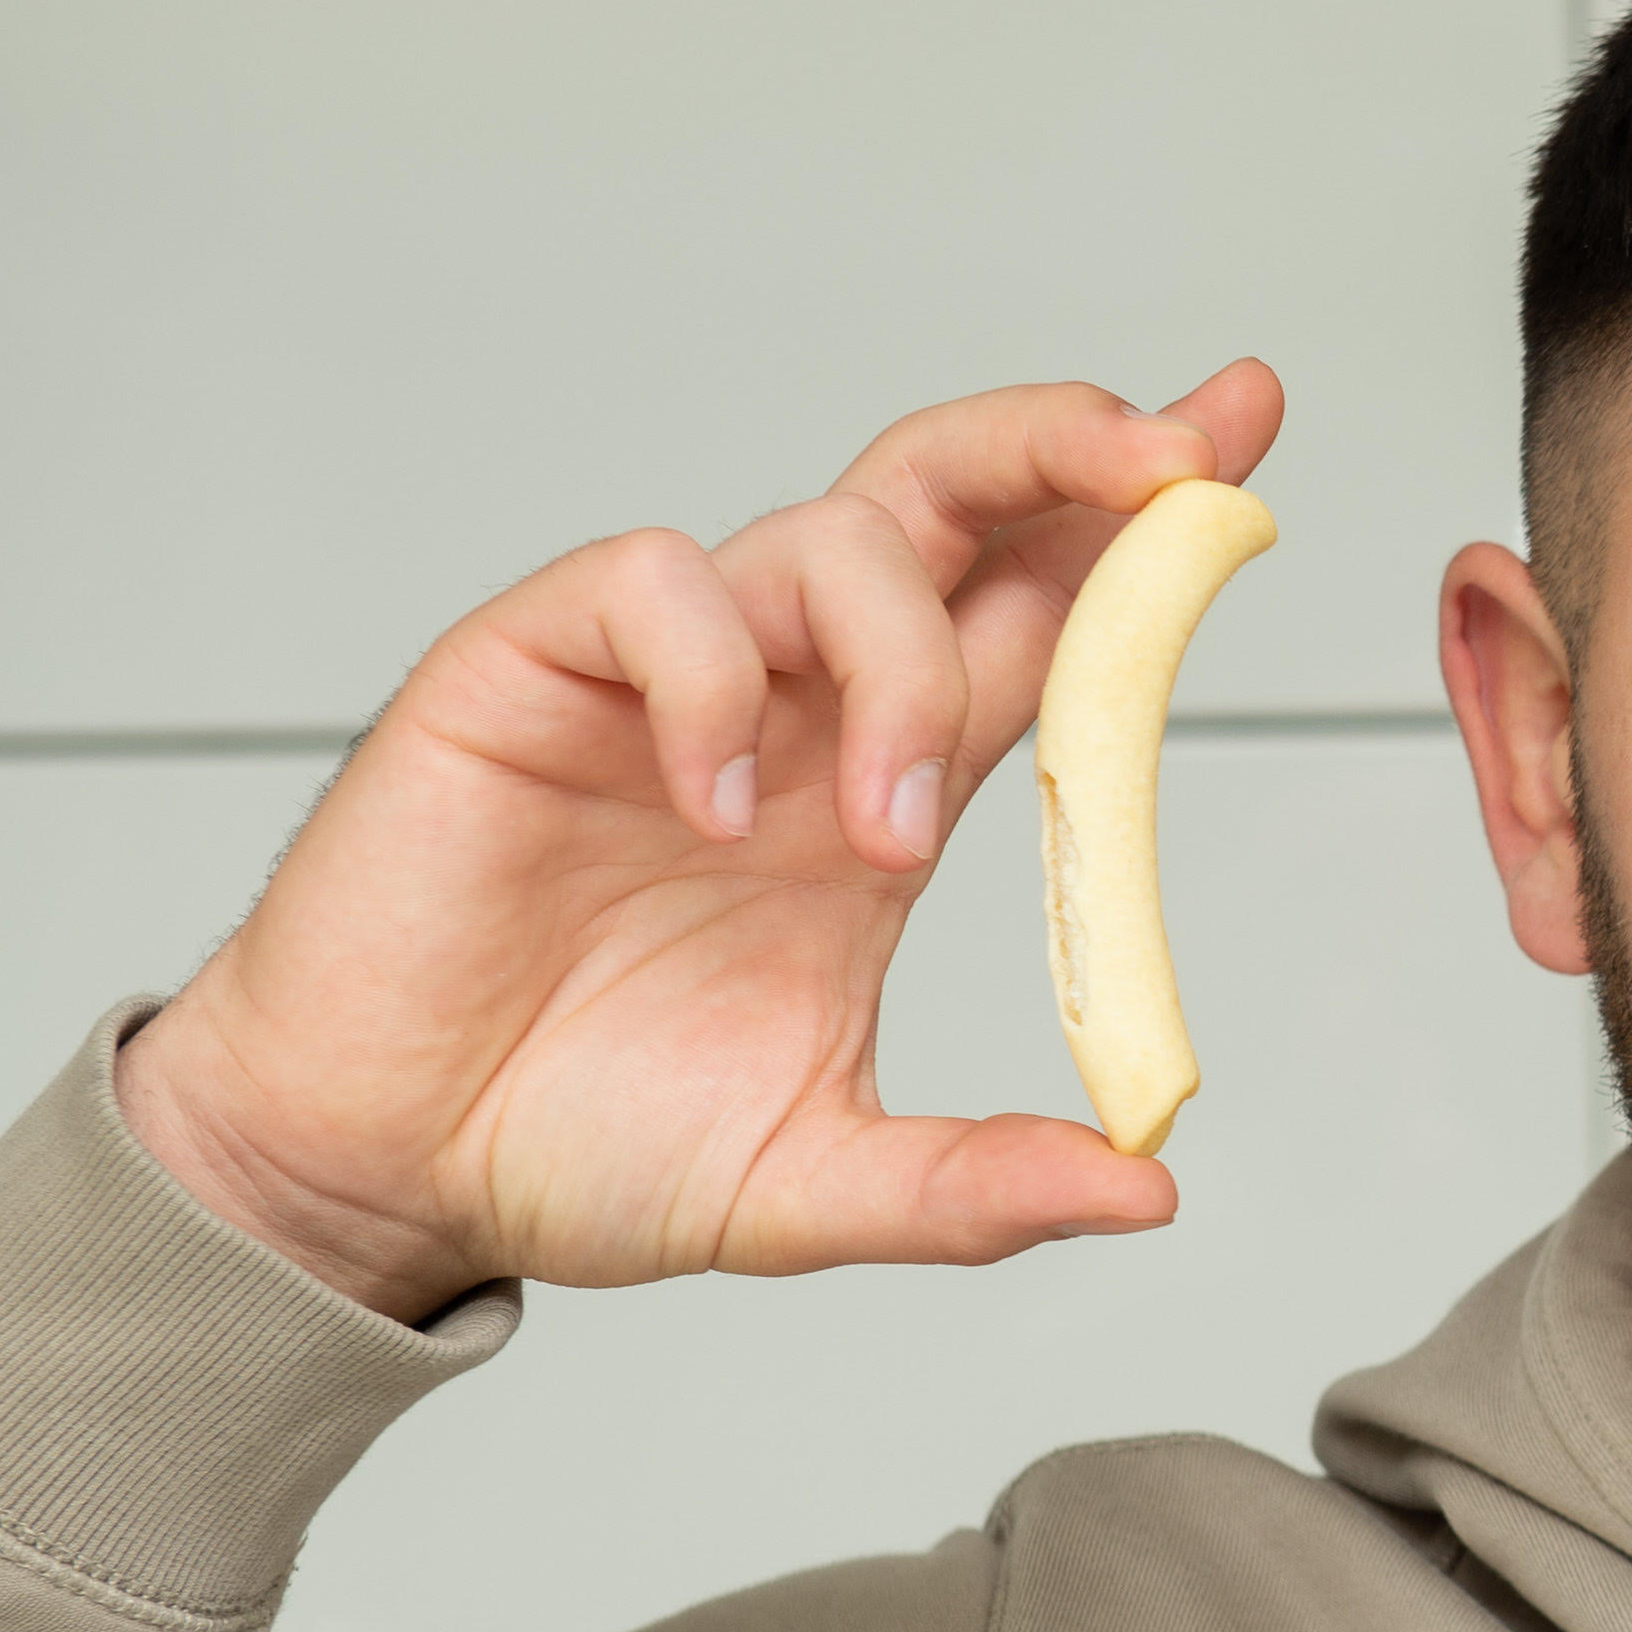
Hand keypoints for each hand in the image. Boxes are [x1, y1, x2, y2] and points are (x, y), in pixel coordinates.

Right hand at [115, 364, 1285, 1317]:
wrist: (386, 1170)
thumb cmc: (578, 1141)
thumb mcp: (815, 1183)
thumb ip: (975, 1187)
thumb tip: (1149, 1187)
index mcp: (885, 785)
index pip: (1040, 611)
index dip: (1140, 526)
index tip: (1245, 444)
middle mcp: (795, 700)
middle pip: (952, 494)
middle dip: (1074, 447)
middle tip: (1176, 464)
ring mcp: (669, 677)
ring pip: (831, 537)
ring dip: (902, 666)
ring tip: (887, 837)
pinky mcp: (529, 668)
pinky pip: (654, 587)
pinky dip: (713, 678)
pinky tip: (716, 806)